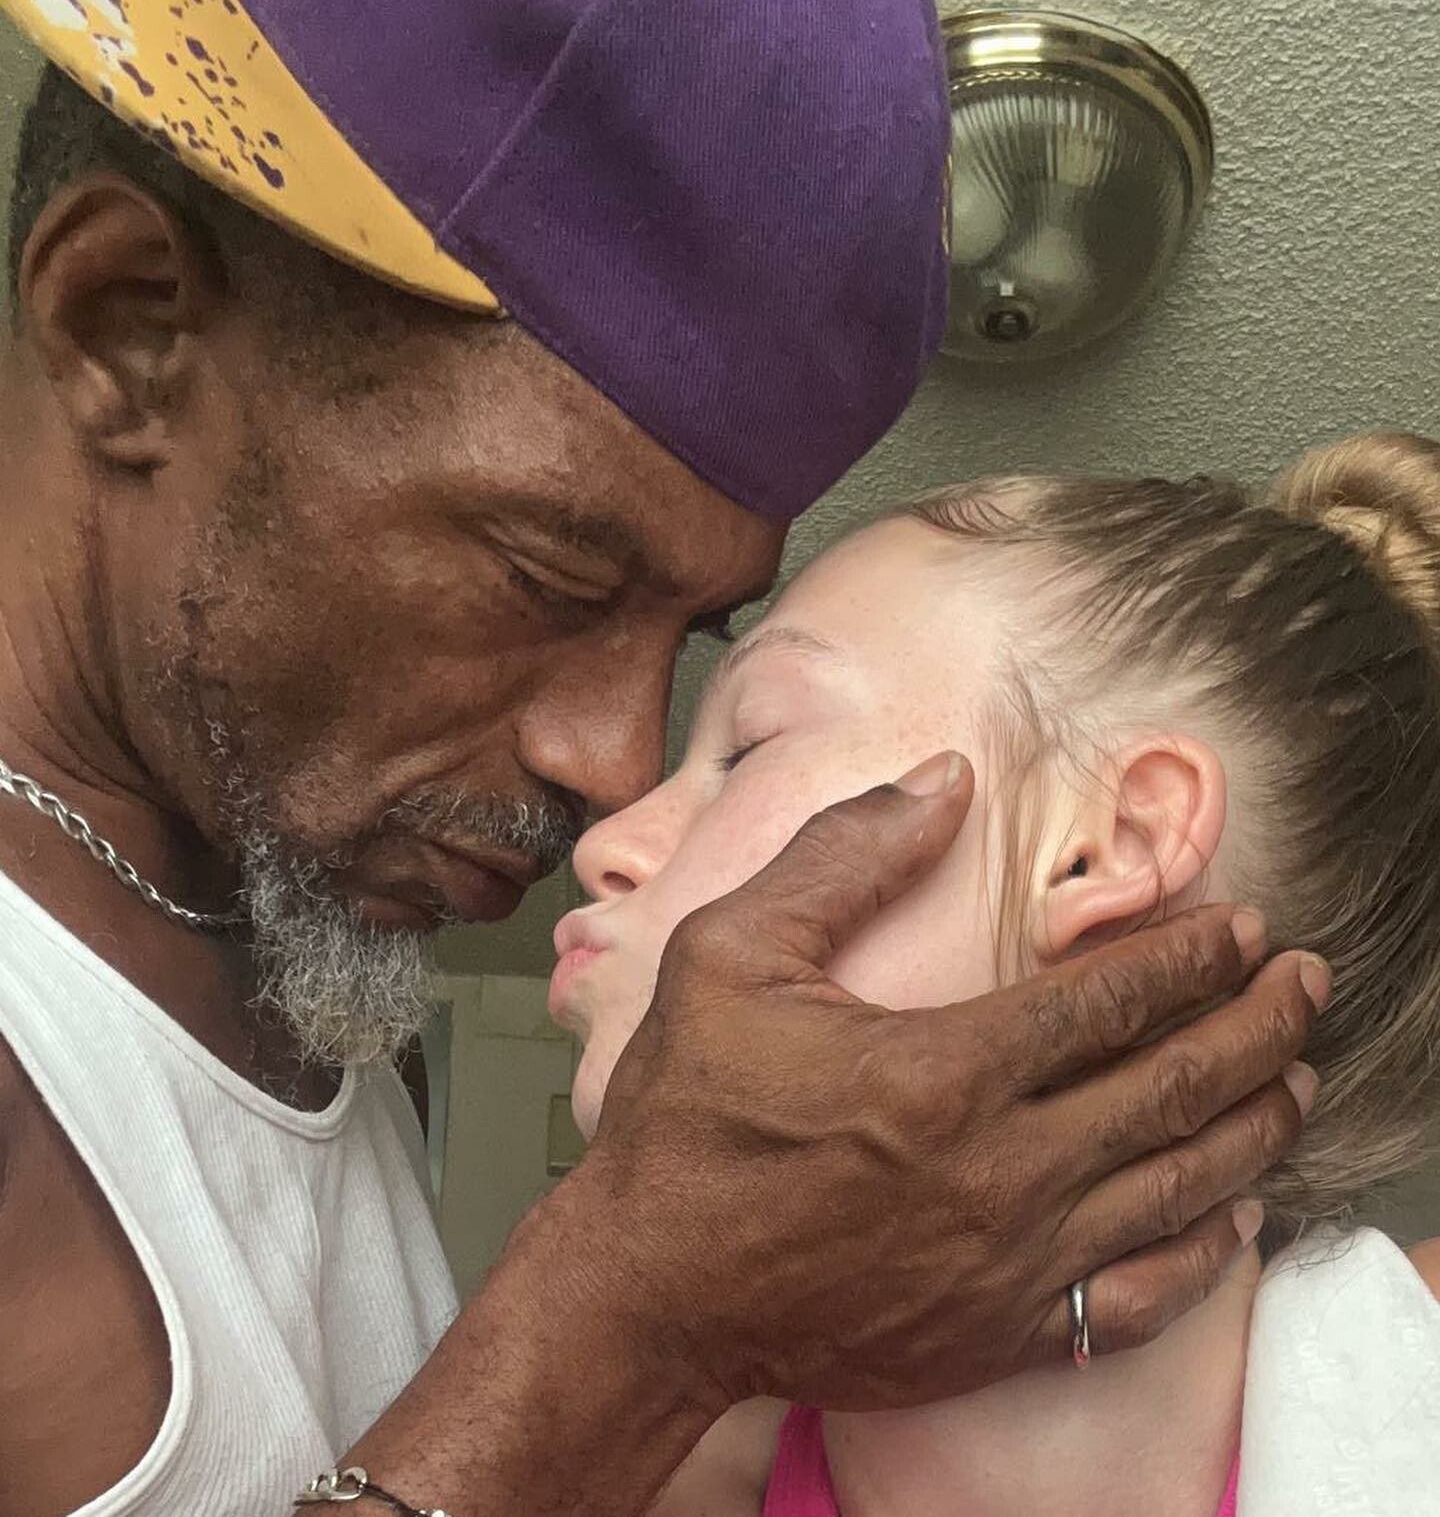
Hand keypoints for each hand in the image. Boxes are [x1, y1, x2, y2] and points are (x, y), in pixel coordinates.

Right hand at [578, 752, 1321, 1410]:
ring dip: (1256, 1122)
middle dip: (1258, 1024)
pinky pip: (1145, 1294)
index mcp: (943, 1070)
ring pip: (1182, 1188)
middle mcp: (1001, 1170)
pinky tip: (1235, 1212)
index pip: (1113, 1001)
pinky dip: (1207, 1249)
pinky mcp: (1005, 1332)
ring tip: (1298, 1076)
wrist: (652, 1294)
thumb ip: (846, 856)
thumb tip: (942, 780)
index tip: (1243, 925)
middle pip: (1176, 1087)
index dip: (1194, 956)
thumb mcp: (734, 954)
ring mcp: (1013, 1262)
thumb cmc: (685, 1124)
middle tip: (1305, 982)